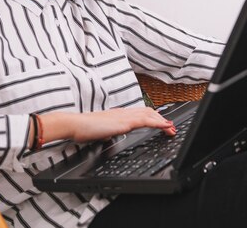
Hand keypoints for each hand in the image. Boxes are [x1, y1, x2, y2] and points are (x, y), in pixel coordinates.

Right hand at [38, 108, 175, 144]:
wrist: (75, 124)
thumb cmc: (83, 129)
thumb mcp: (100, 131)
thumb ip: (107, 132)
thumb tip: (108, 136)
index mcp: (118, 114)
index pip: (140, 112)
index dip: (152, 117)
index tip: (161, 123)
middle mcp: (124, 112)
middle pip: (148, 111)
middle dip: (161, 119)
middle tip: (171, 127)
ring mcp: (124, 116)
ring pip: (149, 114)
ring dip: (163, 121)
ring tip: (172, 128)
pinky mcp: (124, 122)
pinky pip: (146, 120)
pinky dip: (158, 123)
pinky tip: (165, 127)